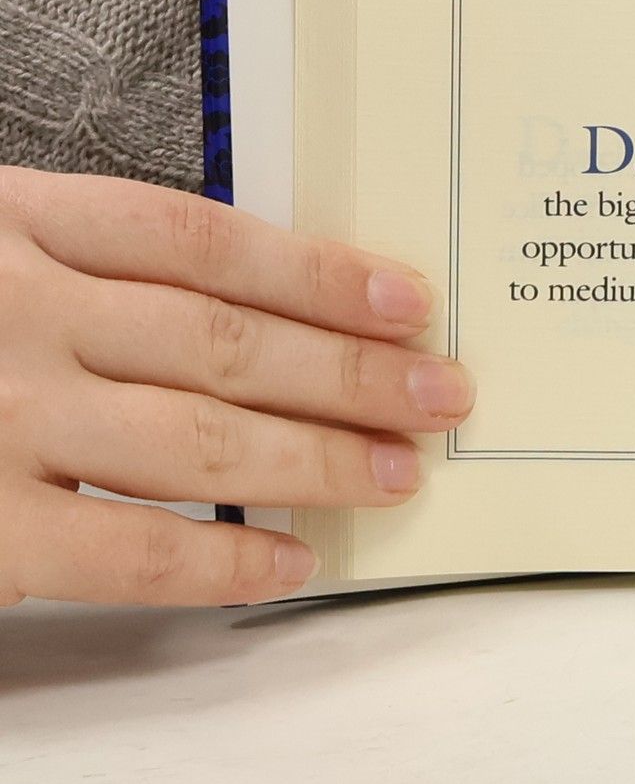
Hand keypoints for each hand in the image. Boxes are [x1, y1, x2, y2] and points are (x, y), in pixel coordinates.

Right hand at [0, 167, 473, 607]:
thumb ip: (97, 269)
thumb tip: (269, 310)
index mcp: (24, 225)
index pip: (203, 242)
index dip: (317, 274)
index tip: (408, 301)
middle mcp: (19, 316)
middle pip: (223, 340)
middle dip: (351, 372)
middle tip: (441, 393)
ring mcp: (0, 421)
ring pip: (198, 439)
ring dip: (317, 458)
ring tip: (398, 470)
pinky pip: (130, 548)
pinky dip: (223, 558)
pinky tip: (294, 557)